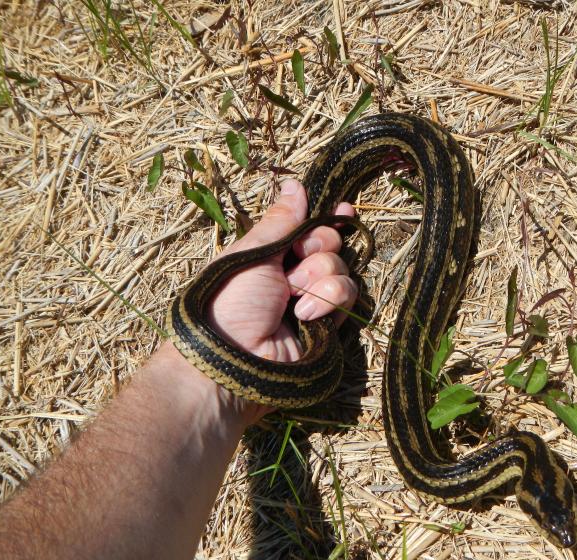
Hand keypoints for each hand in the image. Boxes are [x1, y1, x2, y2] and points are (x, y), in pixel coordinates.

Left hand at [207, 178, 357, 361]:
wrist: (235, 360)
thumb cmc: (230, 303)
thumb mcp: (253, 253)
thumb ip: (282, 221)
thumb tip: (295, 182)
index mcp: (270, 254)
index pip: (306, 228)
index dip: (324, 218)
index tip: (342, 208)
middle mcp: (293, 274)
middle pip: (329, 243)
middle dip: (316, 249)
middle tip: (292, 267)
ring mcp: (312, 299)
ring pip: (340, 269)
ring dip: (318, 278)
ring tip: (292, 298)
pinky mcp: (328, 323)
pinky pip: (346, 296)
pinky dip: (327, 300)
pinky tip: (305, 315)